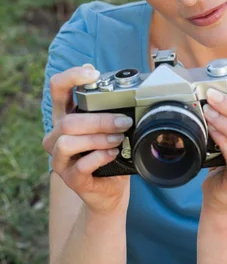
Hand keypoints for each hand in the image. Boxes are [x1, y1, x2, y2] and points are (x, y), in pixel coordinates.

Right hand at [42, 64, 133, 215]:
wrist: (110, 190)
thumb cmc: (110, 154)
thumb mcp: (110, 128)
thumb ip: (112, 109)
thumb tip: (132, 89)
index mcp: (66, 117)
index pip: (57, 88)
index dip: (71, 76)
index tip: (92, 73)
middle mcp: (56, 136)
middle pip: (67, 121)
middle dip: (100, 120)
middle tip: (124, 122)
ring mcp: (60, 159)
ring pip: (68, 142)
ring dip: (98, 138)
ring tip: (118, 139)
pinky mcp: (70, 178)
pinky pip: (80, 165)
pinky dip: (100, 157)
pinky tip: (113, 154)